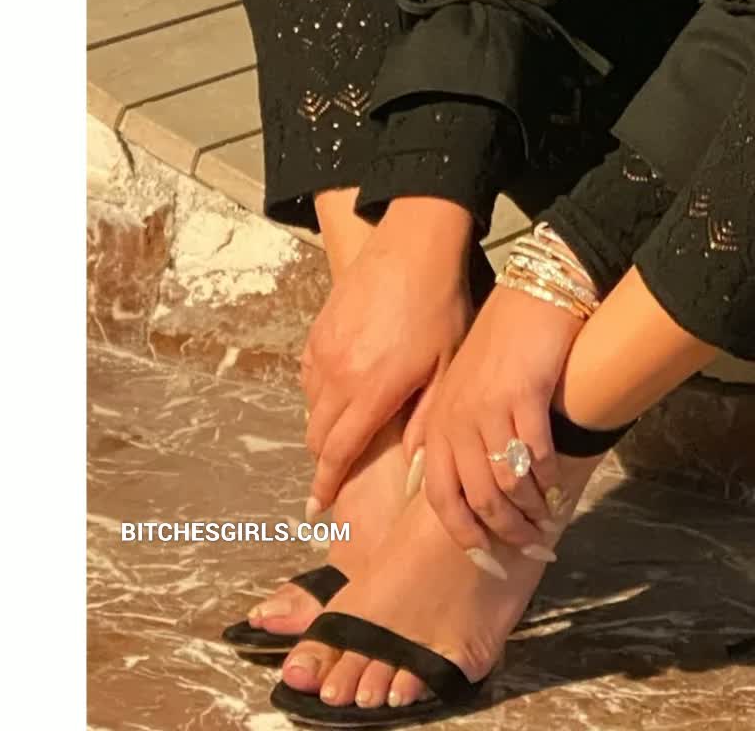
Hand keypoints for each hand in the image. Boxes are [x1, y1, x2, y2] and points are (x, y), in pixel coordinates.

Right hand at [301, 197, 476, 515]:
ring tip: (344, 432)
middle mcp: (338, 374)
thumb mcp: (445, 366)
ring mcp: (324, 349)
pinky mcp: (319, 327)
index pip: (338, 452)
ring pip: (311, 405)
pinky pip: (309, 373)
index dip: (326, 485)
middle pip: (318, 435)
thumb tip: (416, 467)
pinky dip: (318, 391)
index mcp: (371, 391)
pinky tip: (339, 389)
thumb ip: (426, 419)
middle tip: (334, 475)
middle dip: (324, 460)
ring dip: (323, 425)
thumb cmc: (440, 304)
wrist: (413, 245)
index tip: (316, 510)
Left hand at [409, 283, 581, 554]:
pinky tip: (559, 483)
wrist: (533, 296)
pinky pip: (537, 455)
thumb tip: (442, 482)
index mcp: (438, 422)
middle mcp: (457, 421)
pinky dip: (549, 477)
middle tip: (531, 545)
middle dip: (506, 531)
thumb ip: (450, 433)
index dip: (462, 533)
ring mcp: (489, 409)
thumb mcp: (462, 386)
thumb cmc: (500, 343)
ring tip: (549, 518)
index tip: (485, 556)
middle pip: (478, 499)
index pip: (440, 496)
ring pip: (508, 484)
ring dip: (531, 509)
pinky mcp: (522, 397)